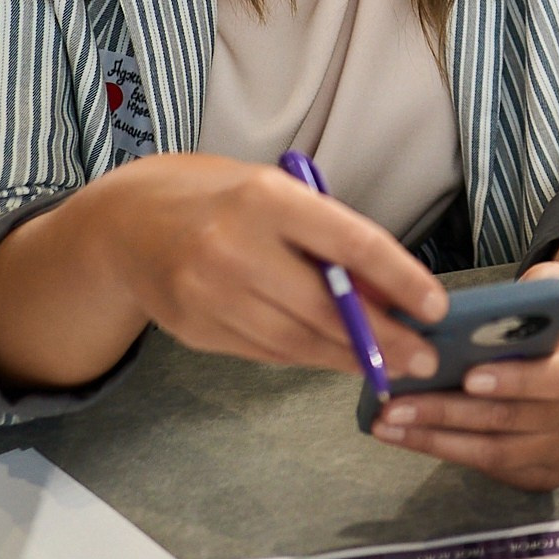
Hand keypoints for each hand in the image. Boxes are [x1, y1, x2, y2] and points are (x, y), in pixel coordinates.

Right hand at [86, 152, 446, 381]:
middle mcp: (234, 248)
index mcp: (264, 198)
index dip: (400, 278)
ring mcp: (209, 295)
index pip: (349, 242)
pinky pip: (267, 352)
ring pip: (297, 341)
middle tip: (425, 357)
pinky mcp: (195, 330)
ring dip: (351, 358)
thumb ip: (326, 236)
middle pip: (325, 307)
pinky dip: (309, 357)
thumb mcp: (274, 192)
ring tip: (393, 365)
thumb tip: (389, 290)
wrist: (121, 224)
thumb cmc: (216, 197)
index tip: (436, 306)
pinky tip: (340, 359)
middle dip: (384, 337)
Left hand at [368, 262, 558, 489]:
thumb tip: (511, 298)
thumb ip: (541, 286)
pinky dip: (445, 453)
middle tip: (397, 404)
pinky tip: (409, 437)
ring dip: (436, 439)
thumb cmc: (547, 321)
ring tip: (389, 424)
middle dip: (448, 412)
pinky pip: (490, 470)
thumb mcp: (551, 289)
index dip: (516, 381)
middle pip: (512, 420)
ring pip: (495, 452)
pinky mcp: (544, 473)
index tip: (468, 377)